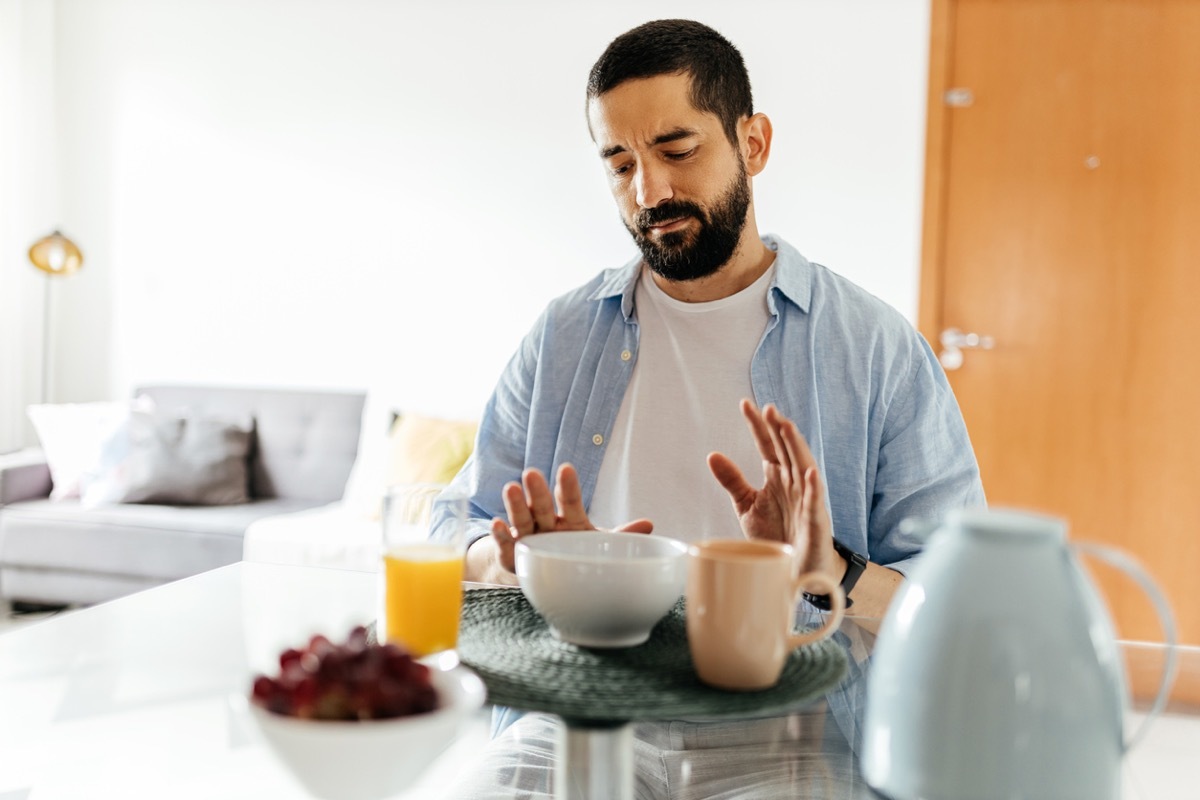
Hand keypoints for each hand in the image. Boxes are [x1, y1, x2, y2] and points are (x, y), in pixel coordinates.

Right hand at [488, 463, 652, 572]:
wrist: (550, 575)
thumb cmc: (578, 555)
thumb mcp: (601, 545)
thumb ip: (622, 536)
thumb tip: (649, 524)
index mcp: (571, 520)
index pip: (571, 501)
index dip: (568, 486)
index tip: (566, 468)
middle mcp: (548, 525)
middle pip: (543, 506)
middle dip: (537, 491)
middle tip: (531, 472)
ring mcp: (529, 538)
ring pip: (522, 520)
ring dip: (516, 506)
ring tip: (510, 488)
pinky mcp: (513, 555)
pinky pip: (506, 545)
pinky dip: (501, 535)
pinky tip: (496, 523)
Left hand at [707, 400, 842, 577]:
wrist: (796, 570)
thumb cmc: (776, 535)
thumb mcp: (747, 506)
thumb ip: (732, 480)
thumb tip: (712, 455)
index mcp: (776, 476)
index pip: (766, 444)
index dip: (756, 425)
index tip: (745, 404)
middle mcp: (793, 483)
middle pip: (786, 450)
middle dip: (778, 429)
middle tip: (767, 409)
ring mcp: (806, 500)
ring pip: (803, 467)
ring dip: (796, 447)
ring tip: (787, 427)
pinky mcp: (815, 522)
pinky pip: (815, 503)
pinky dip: (814, 488)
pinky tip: (810, 473)